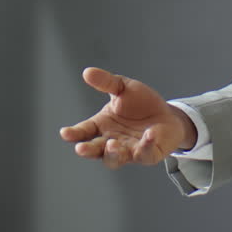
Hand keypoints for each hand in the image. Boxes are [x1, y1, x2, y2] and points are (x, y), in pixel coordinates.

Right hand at [58, 67, 195, 168]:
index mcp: (101, 126)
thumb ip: (106, 82)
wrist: (167, 113)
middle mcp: (111, 141)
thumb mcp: (122, 88)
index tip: (65, 133)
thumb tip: (87, 72)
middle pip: (95, 150)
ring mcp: (128, 151)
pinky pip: (144, 153)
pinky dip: (145, 145)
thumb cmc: (141, 103)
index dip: (74, 133)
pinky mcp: (147, 154)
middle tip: (81, 148)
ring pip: (115, 159)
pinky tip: (148, 135)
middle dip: (88, 150)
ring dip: (112, 154)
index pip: (84, 132)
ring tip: (112, 144)